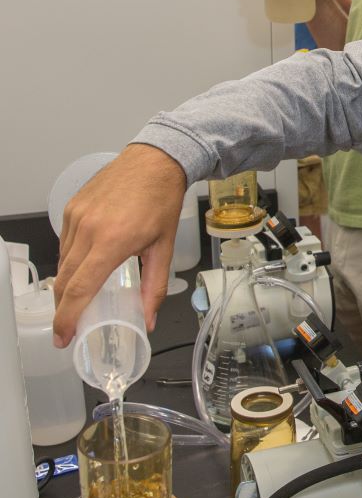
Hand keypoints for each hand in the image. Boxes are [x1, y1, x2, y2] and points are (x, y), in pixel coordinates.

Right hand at [53, 145, 186, 345]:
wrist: (154, 161)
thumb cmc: (161, 201)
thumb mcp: (164, 248)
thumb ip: (155, 287)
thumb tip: (148, 320)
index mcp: (112, 242)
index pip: (80, 288)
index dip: (68, 317)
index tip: (63, 336)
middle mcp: (88, 229)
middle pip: (65, 280)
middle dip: (62, 309)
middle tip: (67, 329)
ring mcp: (76, 216)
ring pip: (63, 262)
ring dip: (66, 285)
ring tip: (76, 301)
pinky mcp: (71, 207)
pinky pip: (64, 243)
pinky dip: (70, 261)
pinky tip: (81, 269)